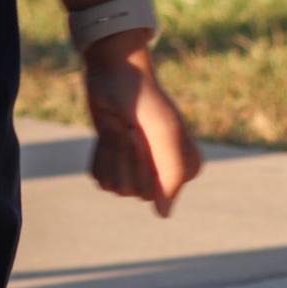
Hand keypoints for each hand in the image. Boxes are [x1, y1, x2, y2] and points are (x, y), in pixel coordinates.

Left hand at [83, 36, 202, 215]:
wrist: (116, 73)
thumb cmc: (145, 101)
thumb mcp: (165, 134)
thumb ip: (171, 176)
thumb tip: (163, 214)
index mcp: (186, 168)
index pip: (159, 193)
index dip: (145, 163)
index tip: (143, 134)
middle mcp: (164, 174)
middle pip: (135, 192)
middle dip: (125, 157)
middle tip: (129, 126)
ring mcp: (138, 172)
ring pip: (116, 187)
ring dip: (111, 153)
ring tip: (118, 124)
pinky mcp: (114, 167)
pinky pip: (101, 179)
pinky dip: (100, 154)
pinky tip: (107, 131)